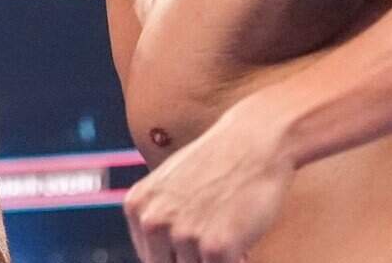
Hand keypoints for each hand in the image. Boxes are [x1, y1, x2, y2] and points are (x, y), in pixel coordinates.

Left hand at [123, 103, 294, 262]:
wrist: (255, 141)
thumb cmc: (217, 161)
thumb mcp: (168, 184)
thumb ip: (158, 216)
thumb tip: (160, 254)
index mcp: (137, 207)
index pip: (150, 257)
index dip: (176, 256)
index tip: (193, 248)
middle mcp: (152, 222)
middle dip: (192, 259)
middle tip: (212, 239)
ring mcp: (183, 235)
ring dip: (213, 260)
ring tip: (229, 235)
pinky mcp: (216, 247)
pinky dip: (236, 262)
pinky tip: (242, 245)